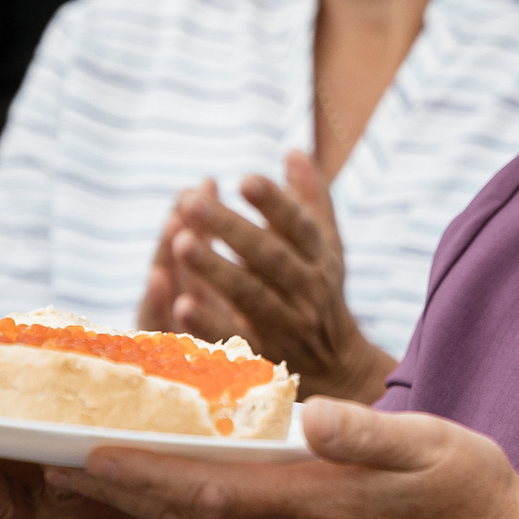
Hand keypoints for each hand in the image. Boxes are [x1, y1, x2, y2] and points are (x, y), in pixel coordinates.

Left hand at [53, 398, 518, 518]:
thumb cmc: (473, 490)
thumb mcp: (431, 446)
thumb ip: (370, 433)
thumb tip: (314, 417)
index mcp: (318, 508)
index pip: (210, 491)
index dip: (146, 475)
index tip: (89, 455)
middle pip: (192, 518)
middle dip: (125, 491)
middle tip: (57, 463)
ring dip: (153, 506)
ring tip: (98, 475)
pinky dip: (197, 515)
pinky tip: (178, 492)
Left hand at [146, 155, 397, 401]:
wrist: (338, 367)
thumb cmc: (320, 291)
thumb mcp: (325, 246)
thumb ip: (310, 201)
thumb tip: (293, 150)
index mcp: (321, 258)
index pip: (300, 226)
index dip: (275, 203)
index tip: (245, 178)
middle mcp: (308, 291)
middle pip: (270, 258)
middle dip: (231, 230)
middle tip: (190, 202)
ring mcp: (288, 327)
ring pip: (251, 297)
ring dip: (216, 272)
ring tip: (180, 244)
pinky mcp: (266, 359)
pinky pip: (236, 343)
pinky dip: (209, 326)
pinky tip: (180, 305)